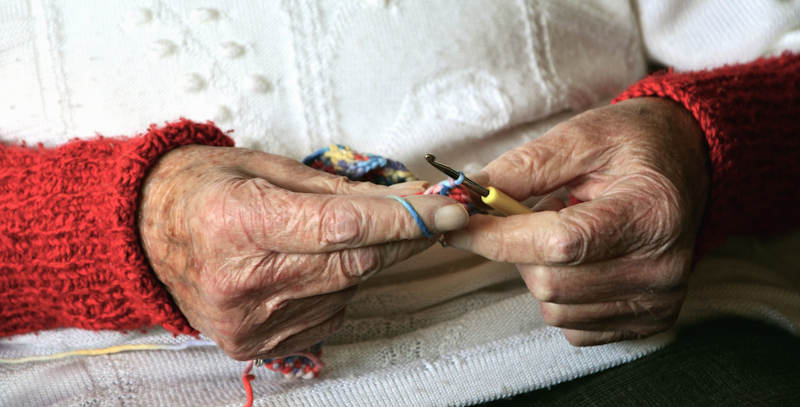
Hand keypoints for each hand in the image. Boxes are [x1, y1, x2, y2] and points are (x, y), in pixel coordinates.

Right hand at [139, 146, 467, 359]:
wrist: (145, 235)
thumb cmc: (203, 189)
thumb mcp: (265, 166)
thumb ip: (336, 189)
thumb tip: (404, 200)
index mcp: (238, 221)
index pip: (341, 227)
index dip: (402, 220)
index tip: (445, 210)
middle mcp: (240, 280)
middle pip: (352, 265)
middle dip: (400, 239)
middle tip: (427, 216)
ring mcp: (247, 321)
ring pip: (346, 291)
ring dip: (364, 262)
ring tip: (338, 234)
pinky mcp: (253, 345)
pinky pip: (328, 315)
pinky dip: (337, 288)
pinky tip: (312, 266)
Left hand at [446, 97, 708, 344]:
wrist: (686, 164)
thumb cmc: (635, 145)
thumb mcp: (582, 137)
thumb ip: (525, 167)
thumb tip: (470, 195)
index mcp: (648, 213)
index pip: (559, 243)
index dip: (499, 237)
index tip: (458, 226)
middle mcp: (660, 267)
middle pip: (550, 282)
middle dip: (518, 250)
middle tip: (530, 214)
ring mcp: (657, 300)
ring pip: (555, 308)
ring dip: (539, 271)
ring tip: (563, 231)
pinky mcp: (649, 319)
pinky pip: (574, 326)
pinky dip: (560, 295)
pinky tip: (579, 260)